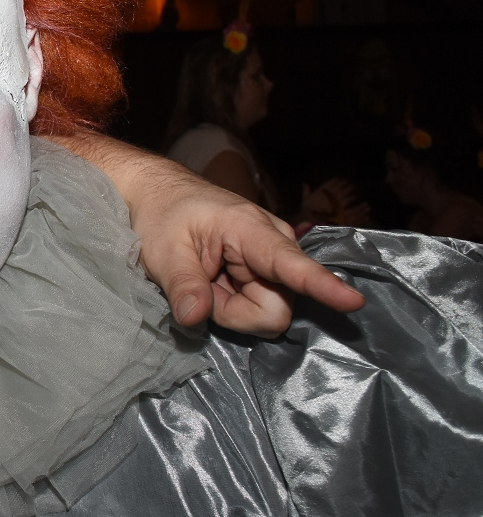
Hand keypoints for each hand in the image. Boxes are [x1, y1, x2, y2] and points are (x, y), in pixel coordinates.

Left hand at [50, 132, 365, 334]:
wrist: (163, 198)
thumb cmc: (163, 216)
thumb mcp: (162, 251)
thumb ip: (182, 284)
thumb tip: (194, 318)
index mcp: (252, 231)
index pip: (293, 265)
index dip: (323, 286)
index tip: (354, 301)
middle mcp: (276, 246)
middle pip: (275, 309)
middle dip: (235, 312)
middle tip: (201, 286)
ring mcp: (274, 263)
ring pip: (267, 313)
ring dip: (232, 309)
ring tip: (208, 282)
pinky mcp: (268, 276)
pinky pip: (260, 308)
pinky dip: (233, 305)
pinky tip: (217, 284)